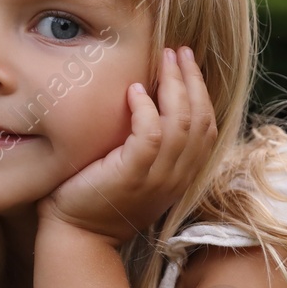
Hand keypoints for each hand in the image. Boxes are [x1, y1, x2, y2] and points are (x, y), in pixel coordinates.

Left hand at [38, 45, 218, 245]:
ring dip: (173, 85)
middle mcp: (177, 176)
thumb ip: (150, 144)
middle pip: (200, 119)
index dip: (201, 90)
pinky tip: (134, 90)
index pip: (208, 126)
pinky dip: (145, 109)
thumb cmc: (99, 199)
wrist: (78, 236)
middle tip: (179, 50)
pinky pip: (149, 135)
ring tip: (163, 59)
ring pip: (181, 123)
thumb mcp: (137, 171)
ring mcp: (157, 178)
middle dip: (192, 79)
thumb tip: (150, 100)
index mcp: (182, 174)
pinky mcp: (132, 176)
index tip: (188, 62)